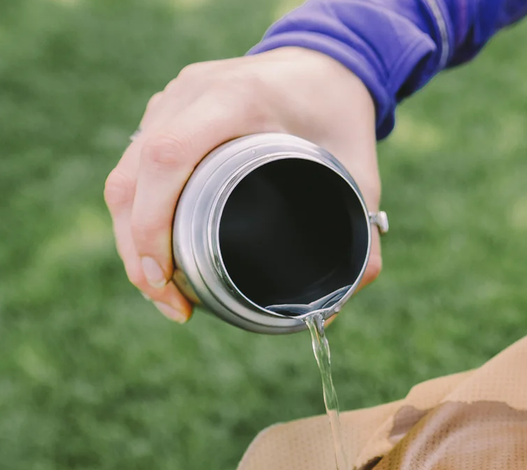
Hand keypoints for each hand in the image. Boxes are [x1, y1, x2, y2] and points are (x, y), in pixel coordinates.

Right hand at [104, 48, 381, 322]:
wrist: (326, 65)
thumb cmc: (341, 117)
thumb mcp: (362, 176)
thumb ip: (363, 239)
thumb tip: (335, 309)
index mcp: (237, 99)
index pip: (169, 157)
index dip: (152, 224)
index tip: (166, 279)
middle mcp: (192, 94)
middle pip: (133, 176)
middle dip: (137, 250)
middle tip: (169, 303)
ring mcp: (172, 101)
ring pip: (125, 174)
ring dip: (131, 238)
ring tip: (163, 291)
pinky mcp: (166, 113)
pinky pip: (134, 166)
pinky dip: (138, 214)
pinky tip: (158, 253)